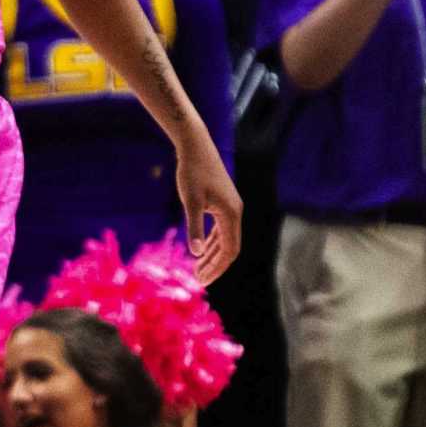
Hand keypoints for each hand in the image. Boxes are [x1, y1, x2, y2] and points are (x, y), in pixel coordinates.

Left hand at [175, 137, 242, 285]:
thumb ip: (194, 227)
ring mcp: (230, 207)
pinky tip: (200, 248)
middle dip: (215, 265)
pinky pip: (221, 228)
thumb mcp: (190, 200)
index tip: (203, 280)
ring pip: (225, 238)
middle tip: (198, 279)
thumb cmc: (191, 172)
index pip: (229, 250)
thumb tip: (195, 253)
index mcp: (231, 214)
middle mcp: (235, 212)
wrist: (195, 146)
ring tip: (197, 269)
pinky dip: (212, 241)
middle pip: (229, 247)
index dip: (217, 267)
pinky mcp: (223, 202)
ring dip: (212, 254)